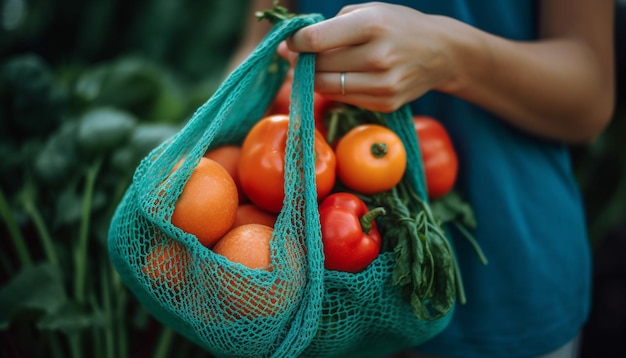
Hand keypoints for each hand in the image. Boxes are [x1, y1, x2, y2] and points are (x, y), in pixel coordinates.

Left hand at [278, 2, 459, 111]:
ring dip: (314, 78)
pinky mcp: (385, 103)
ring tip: (316, 66)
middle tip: (300, 55)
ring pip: (326, 88)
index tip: (291, 42)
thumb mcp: (367, 11)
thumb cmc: (397, 26)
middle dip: (302, 61)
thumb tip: (291, 47)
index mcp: (372, 25)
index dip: (296, 43)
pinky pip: (344, 99)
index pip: (316, 40)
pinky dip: (334, 89)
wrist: (441, 52)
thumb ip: (329, 26)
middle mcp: (378, 57)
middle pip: (319, 66)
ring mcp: (383, 85)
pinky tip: (341, 76)